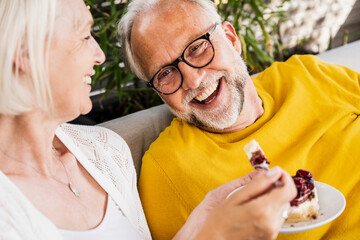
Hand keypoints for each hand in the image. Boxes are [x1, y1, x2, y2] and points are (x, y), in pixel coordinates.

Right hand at [174, 167, 295, 239]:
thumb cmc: (220, 220)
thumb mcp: (236, 196)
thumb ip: (258, 183)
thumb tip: (274, 172)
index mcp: (263, 210)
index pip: (289, 190)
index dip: (285, 177)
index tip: (276, 172)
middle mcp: (271, 223)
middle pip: (287, 199)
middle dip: (277, 188)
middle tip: (261, 184)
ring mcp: (271, 232)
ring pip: (282, 208)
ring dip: (274, 199)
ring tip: (255, 198)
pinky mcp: (270, 237)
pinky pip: (277, 218)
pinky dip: (270, 209)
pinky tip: (255, 208)